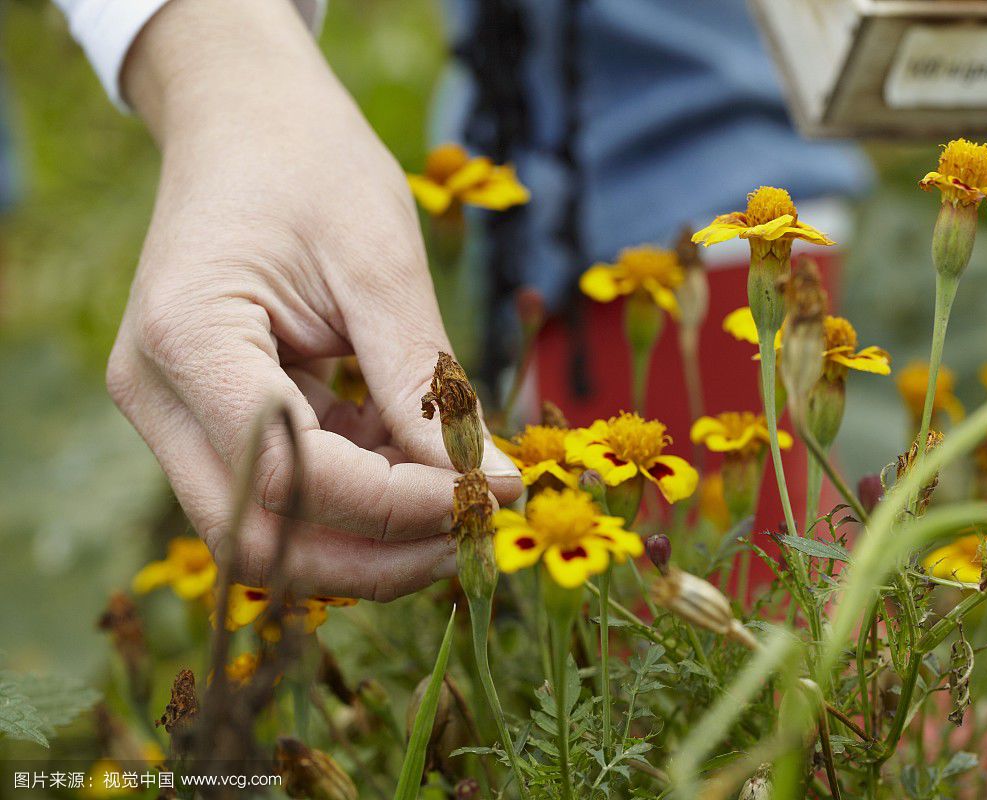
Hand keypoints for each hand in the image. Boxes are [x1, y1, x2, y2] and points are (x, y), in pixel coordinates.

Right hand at [106, 0, 521, 599]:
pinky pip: (283, 491)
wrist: (248, 120)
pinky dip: (360, 495)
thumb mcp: (381, 262)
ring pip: (268, 531)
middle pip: (258, 537)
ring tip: (463, 492)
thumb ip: (424, 382)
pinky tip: (421, 459)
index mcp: (187, 340)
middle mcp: (158, 394)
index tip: (491, 493)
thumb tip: (488, 484)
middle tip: (478, 528)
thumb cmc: (312, 165)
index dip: (397, 504)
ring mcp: (175, 413)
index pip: (286, 474)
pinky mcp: (210, 417)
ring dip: (373, 536)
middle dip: (378, 555)